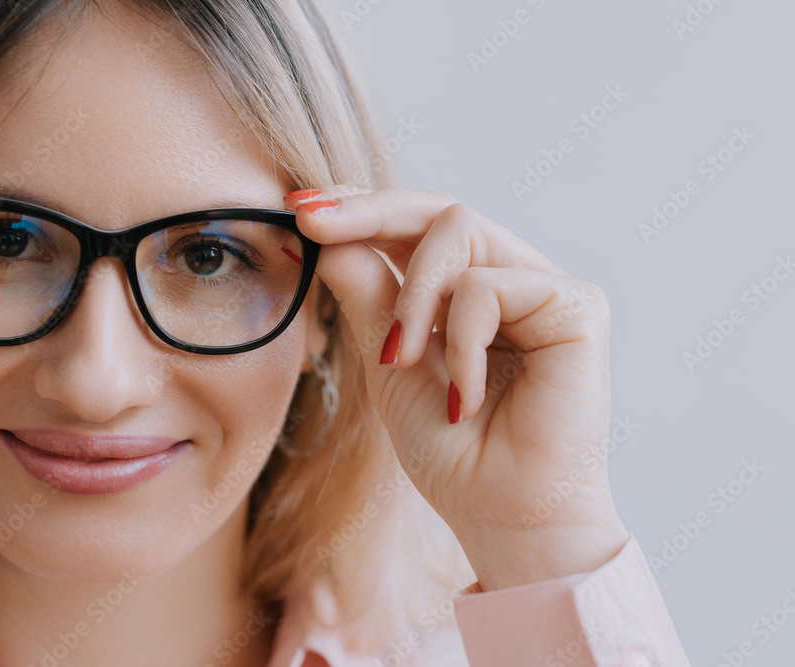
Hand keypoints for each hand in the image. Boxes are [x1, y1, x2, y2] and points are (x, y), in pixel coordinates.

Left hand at [284, 186, 631, 590]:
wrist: (502, 516)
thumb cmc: (452, 451)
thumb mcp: (390, 362)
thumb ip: (369, 298)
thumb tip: (331, 239)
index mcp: (470, 293)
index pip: (418, 228)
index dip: (364, 210)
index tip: (302, 213)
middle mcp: (511, 279)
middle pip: (438, 209)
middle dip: (368, 212)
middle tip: (312, 225)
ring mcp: (546, 289)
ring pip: (458, 229)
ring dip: (412, 296)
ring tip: (401, 361)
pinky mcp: (577, 307)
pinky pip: (489, 286)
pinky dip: (460, 342)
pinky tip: (465, 397)